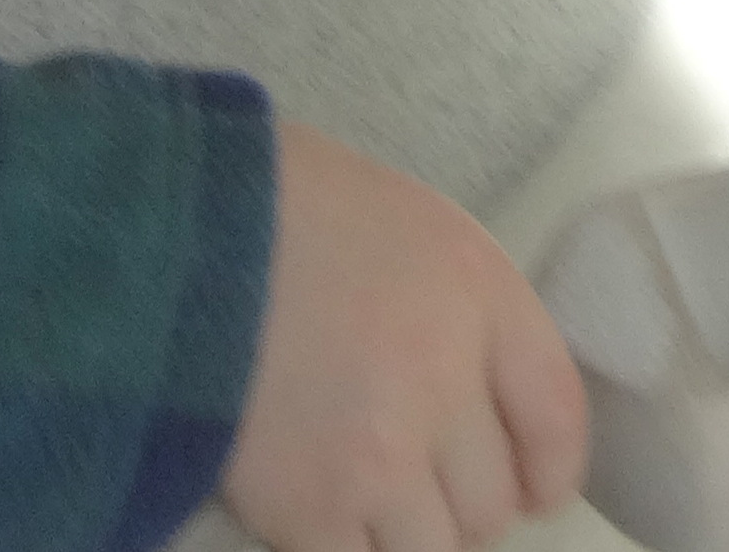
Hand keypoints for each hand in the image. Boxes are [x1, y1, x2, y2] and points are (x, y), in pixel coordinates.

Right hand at [223, 125, 586, 551]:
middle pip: (493, 502)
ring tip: (360, 491)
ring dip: (406, 534)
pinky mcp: (310, 510)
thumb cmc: (286, 209)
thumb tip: (482, 421)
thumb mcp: (407, 228)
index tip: (530, 484)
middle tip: (412, 470)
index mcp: (478, 293)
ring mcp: (381, 455)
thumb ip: (462, 320)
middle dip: (460, 498)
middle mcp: (446, 382)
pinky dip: (343, 546)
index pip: (557, 419)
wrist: (171, 231)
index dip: (548, 468)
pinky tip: (315, 506)